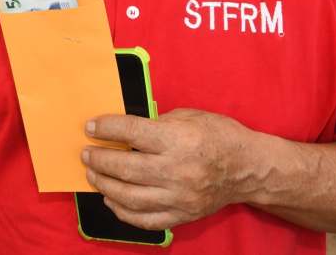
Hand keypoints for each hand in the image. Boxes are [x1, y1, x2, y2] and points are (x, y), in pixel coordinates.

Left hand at [81, 109, 248, 229]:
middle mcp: (177, 170)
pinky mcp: (182, 215)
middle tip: (86, 153)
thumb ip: (156, 123)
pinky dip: (123, 212)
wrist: (249, 168)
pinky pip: (145, 220)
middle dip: (99, 159)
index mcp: (178, 139)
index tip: (91, 127)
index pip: (131, 132)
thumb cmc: (218, 135)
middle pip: (125, 167)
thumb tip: (123, 129)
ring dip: (105, 185)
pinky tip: (111, 200)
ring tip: (93, 175)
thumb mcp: (188, 116)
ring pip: (130, 197)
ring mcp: (179, 197)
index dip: (106, 128)